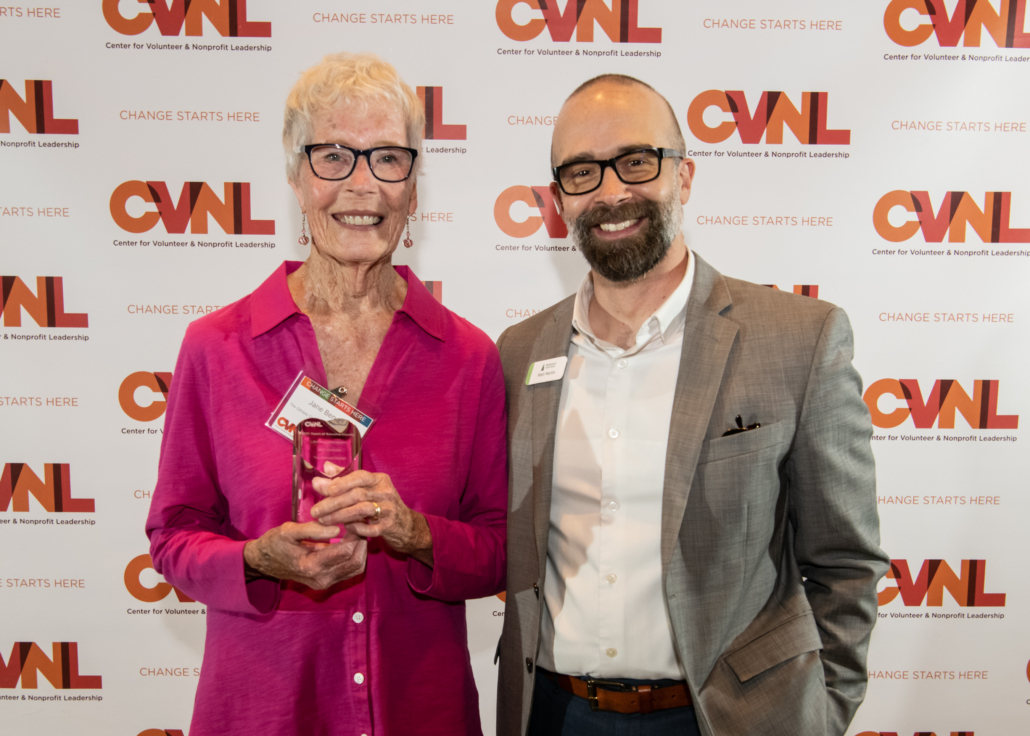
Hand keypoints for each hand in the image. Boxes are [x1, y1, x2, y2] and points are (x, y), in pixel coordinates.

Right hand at [243, 520, 366, 589]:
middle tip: (359, 524)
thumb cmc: (274, 544)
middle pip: (356, 562)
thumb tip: (336, 528)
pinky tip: (350, 541)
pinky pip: (350, 571)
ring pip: (356, 568)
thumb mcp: (288, 531)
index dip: (353, 533)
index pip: (346, 551)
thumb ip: (312, 529)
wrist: (263, 562)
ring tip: (356, 531)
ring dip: (360, 549)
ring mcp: (325, 583)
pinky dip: (355, 556)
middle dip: (361, 541)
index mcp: (311, 566)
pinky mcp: (328, 582)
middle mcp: (321, 579)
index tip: (353, 518)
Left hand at [310, 469, 432, 566]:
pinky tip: (345, 528)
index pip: (360, 476)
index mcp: (380, 479)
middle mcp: (386, 492)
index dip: (342, 482)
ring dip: (339, 515)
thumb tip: (326, 467)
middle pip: (357, 494)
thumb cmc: (382, 503)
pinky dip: (355, 528)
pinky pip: (369, 528)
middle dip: (333, 502)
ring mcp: (389, 510)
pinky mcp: (389, 527)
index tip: (324, 489)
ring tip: (323, 520)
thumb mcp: (368, 487)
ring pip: (361, 510)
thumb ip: (346, 477)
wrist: (406, 525)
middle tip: (315, 511)